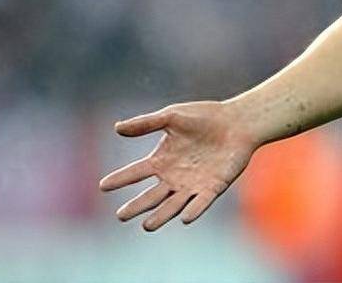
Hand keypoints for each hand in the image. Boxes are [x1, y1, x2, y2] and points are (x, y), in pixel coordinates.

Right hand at [98, 100, 257, 230]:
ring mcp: (193, 184)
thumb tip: (117, 128)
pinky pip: (202, 202)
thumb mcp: (173, 116)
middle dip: (137, 206)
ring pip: (173, 204)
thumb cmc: (204, 117)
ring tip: (147, 226)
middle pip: (151, 196)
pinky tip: (186, 218)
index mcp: (161, 160)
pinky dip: (194, 210)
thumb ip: (146, 123)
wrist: (238, 121)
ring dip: (162, 215)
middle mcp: (174, 177)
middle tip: (121, 215)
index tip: (103, 185)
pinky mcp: (213, 187)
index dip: (120, 179)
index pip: (136, 172)